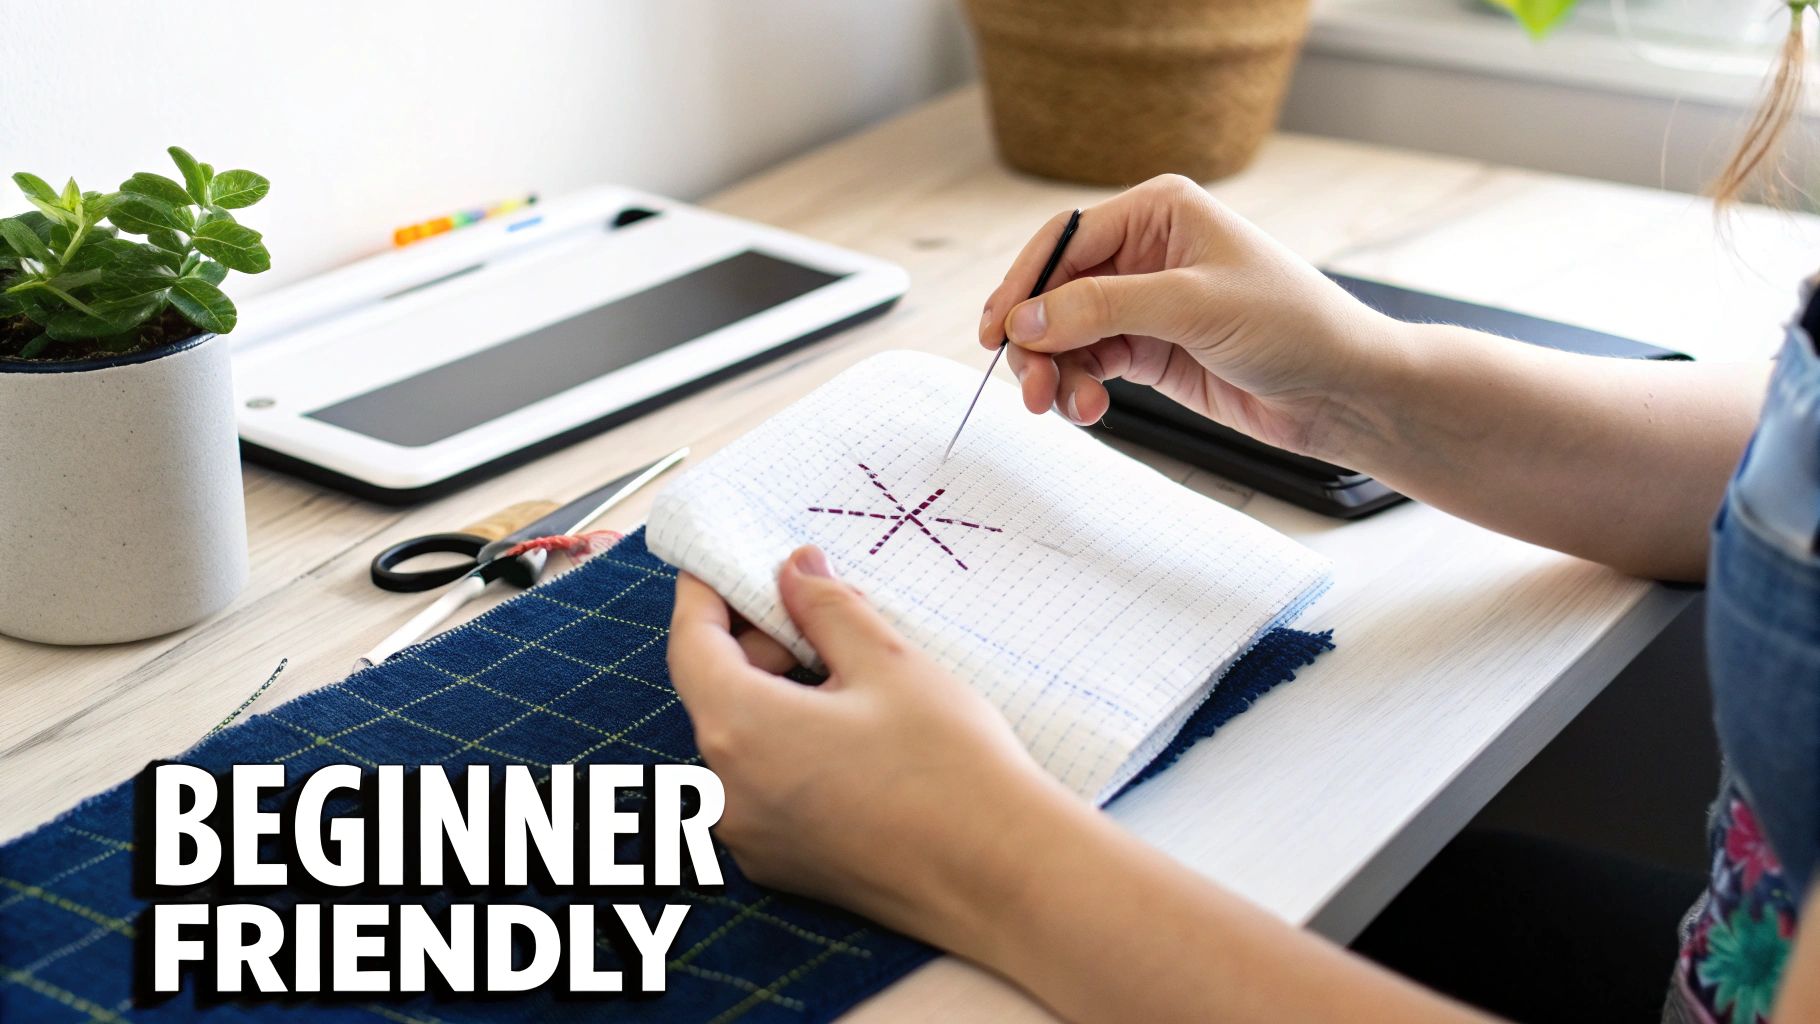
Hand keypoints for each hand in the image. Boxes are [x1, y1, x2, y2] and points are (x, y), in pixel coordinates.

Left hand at [666, 546, 1075, 946]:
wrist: (1001, 877)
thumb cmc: (949, 768)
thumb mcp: (887, 663)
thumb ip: (826, 608)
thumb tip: (794, 570)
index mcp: (740, 731)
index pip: (691, 645)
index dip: (705, 595)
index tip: (722, 563)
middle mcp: (726, 793)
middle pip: (715, 694)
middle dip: (757, 646)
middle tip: (817, 614)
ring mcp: (751, 837)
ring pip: (741, 741)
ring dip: (775, 697)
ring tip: (848, 674)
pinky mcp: (783, 864)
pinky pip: (763, 786)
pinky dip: (787, 746)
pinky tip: (851, 732)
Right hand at [980, 174, 1407, 461]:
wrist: (1344, 390)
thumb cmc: (1293, 326)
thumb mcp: (1192, 306)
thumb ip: (1102, 308)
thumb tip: (1025, 319)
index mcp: (1160, 212)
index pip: (1066, 241)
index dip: (1023, 286)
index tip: (997, 333)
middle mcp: (1148, 251)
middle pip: (1056, 291)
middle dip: (1037, 339)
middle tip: (1030, 387)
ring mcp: (1148, 304)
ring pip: (1068, 334)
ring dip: (1057, 371)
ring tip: (1065, 407)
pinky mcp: (1153, 350)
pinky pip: (1092, 364)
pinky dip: (1080, 387)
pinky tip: (1090, 408)